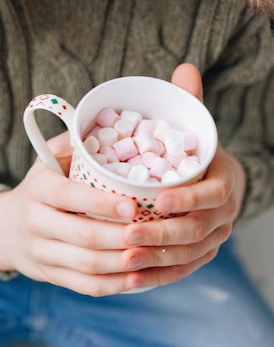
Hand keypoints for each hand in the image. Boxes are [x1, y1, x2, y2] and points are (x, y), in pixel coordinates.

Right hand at [0, 131, 140, 296]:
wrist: (6, 228)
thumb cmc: (43, 186)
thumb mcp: (49, 159)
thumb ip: (74, 142)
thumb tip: (106, 124)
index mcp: (39, 189)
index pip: (70, 196)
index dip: (102, 204)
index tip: (133, 206)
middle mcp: (36, 222)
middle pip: (83, 236)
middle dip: (121, 237)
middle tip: (153, 234)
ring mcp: (42, 252)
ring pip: (86, 265)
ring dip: (122, 264)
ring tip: (151, 255)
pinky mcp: (51, 276)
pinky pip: (85, 285)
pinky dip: (114, 285)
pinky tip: (138, 278)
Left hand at [120, 63, 246, 289]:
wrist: (209, 184)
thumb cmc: (194, 155)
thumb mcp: (195, 129)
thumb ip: (189, 103)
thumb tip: (184, 66)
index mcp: (224, 182)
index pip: (211, 195)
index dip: (187, 199)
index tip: (156, 200)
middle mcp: (222, 215)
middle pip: (196, 231)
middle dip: (162, 235)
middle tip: (127, 235)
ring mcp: (211, 240)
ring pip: (186, 255)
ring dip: (155, 260)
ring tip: (123, 260)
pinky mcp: (196, 257)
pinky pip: (179, 272)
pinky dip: (156, 277)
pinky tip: (129, 279)